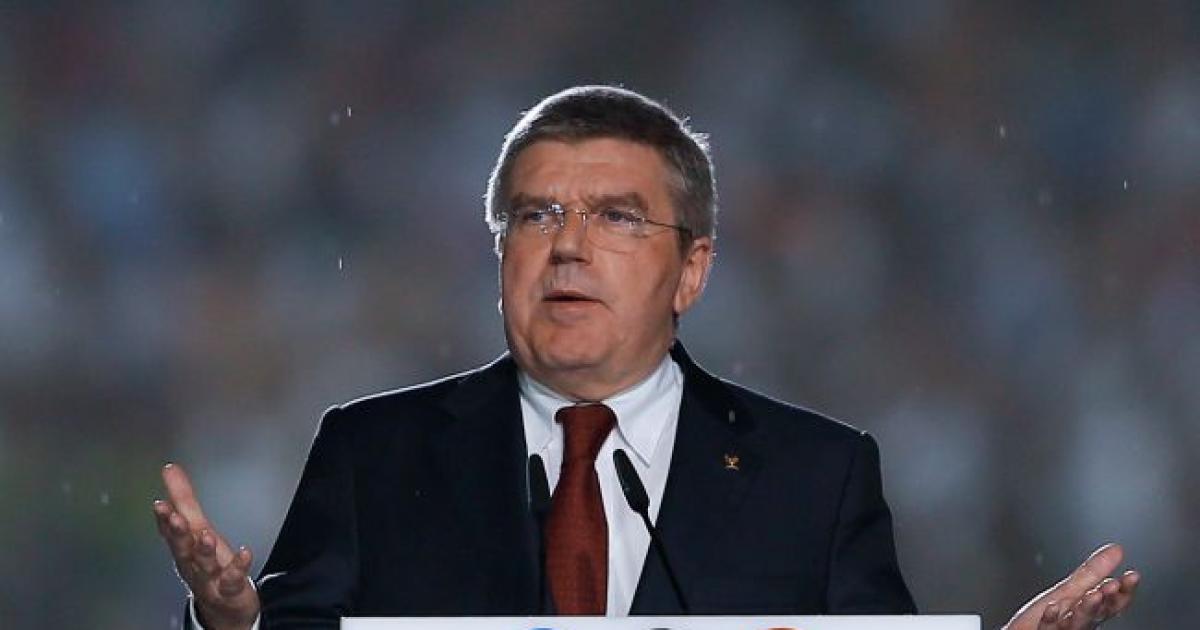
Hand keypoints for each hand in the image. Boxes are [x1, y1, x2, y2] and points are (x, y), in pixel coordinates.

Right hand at [153, 463, 259, 629]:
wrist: (223, 606)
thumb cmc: (207, 562)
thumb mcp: (196, 529)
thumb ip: (183, 499)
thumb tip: (169, 468)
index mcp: (184, 547)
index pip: (171, 531)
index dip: (164, 519)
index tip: (159, 504)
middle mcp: (194, 563)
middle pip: (183, 548)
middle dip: (177, 532)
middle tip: (174, 516)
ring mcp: (211, 578)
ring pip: (205, 564)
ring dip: (203, 550)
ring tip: (205, 534)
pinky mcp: (231, 588)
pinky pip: (233, 579)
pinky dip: (238, 567)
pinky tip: (246, 553)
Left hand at [1003, 543, 1139, 629]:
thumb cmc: (1043, 618)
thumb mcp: (1069, 591)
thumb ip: (1092, 573)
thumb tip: (1117, 549)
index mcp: (1086, 612)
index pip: (1110, 603)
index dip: (1124, 591)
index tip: (1133, 575)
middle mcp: (1077, 624)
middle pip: (1096, 614)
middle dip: (1106, 600)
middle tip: (1114, 585)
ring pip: (1076, 624)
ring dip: (1086, 609)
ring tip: (1093, 594)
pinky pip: (1046, 629)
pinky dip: (1051, 620)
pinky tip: (1052, 608)